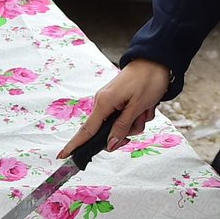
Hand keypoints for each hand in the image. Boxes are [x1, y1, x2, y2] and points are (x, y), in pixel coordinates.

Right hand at [57, 59, 171, 157]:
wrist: (157, 62)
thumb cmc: (147, 80)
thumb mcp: (137, 106)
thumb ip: (122, 127)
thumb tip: (109, 145)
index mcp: (104, 103)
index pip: (87, 130)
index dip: (75, 144)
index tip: (62, 156)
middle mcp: (104, 103)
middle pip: (108, 132)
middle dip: (126, 131)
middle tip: (140, 119)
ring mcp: (111, 102)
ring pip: (121, 126)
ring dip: (136, 122)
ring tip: (146, 108)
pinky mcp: (120, 101)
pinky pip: (127, 118)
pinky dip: (138, 115)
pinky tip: (146, 105)